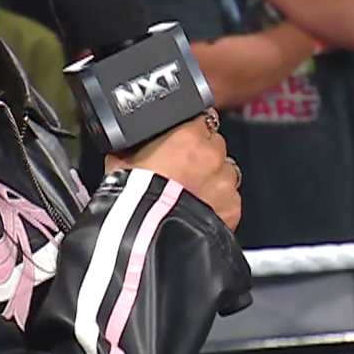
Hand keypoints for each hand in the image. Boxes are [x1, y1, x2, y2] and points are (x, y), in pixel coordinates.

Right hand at [110, 115, 241, 229]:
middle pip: (216, 145)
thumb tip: (131, 140)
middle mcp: (211, 155)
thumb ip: (136, 144)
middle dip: (203, 155)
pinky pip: (230, 200)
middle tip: (184, 171)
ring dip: (214, 179)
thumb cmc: (130, 200)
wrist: (142, 237)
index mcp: (187, 135)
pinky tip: (201, 211)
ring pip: (227, 172)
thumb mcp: (121, 160)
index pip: (203, 117)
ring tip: (192, 194)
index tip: (187, 138)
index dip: (193, 130)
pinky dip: (220, 204)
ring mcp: (225, 182)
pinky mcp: (232, 208)